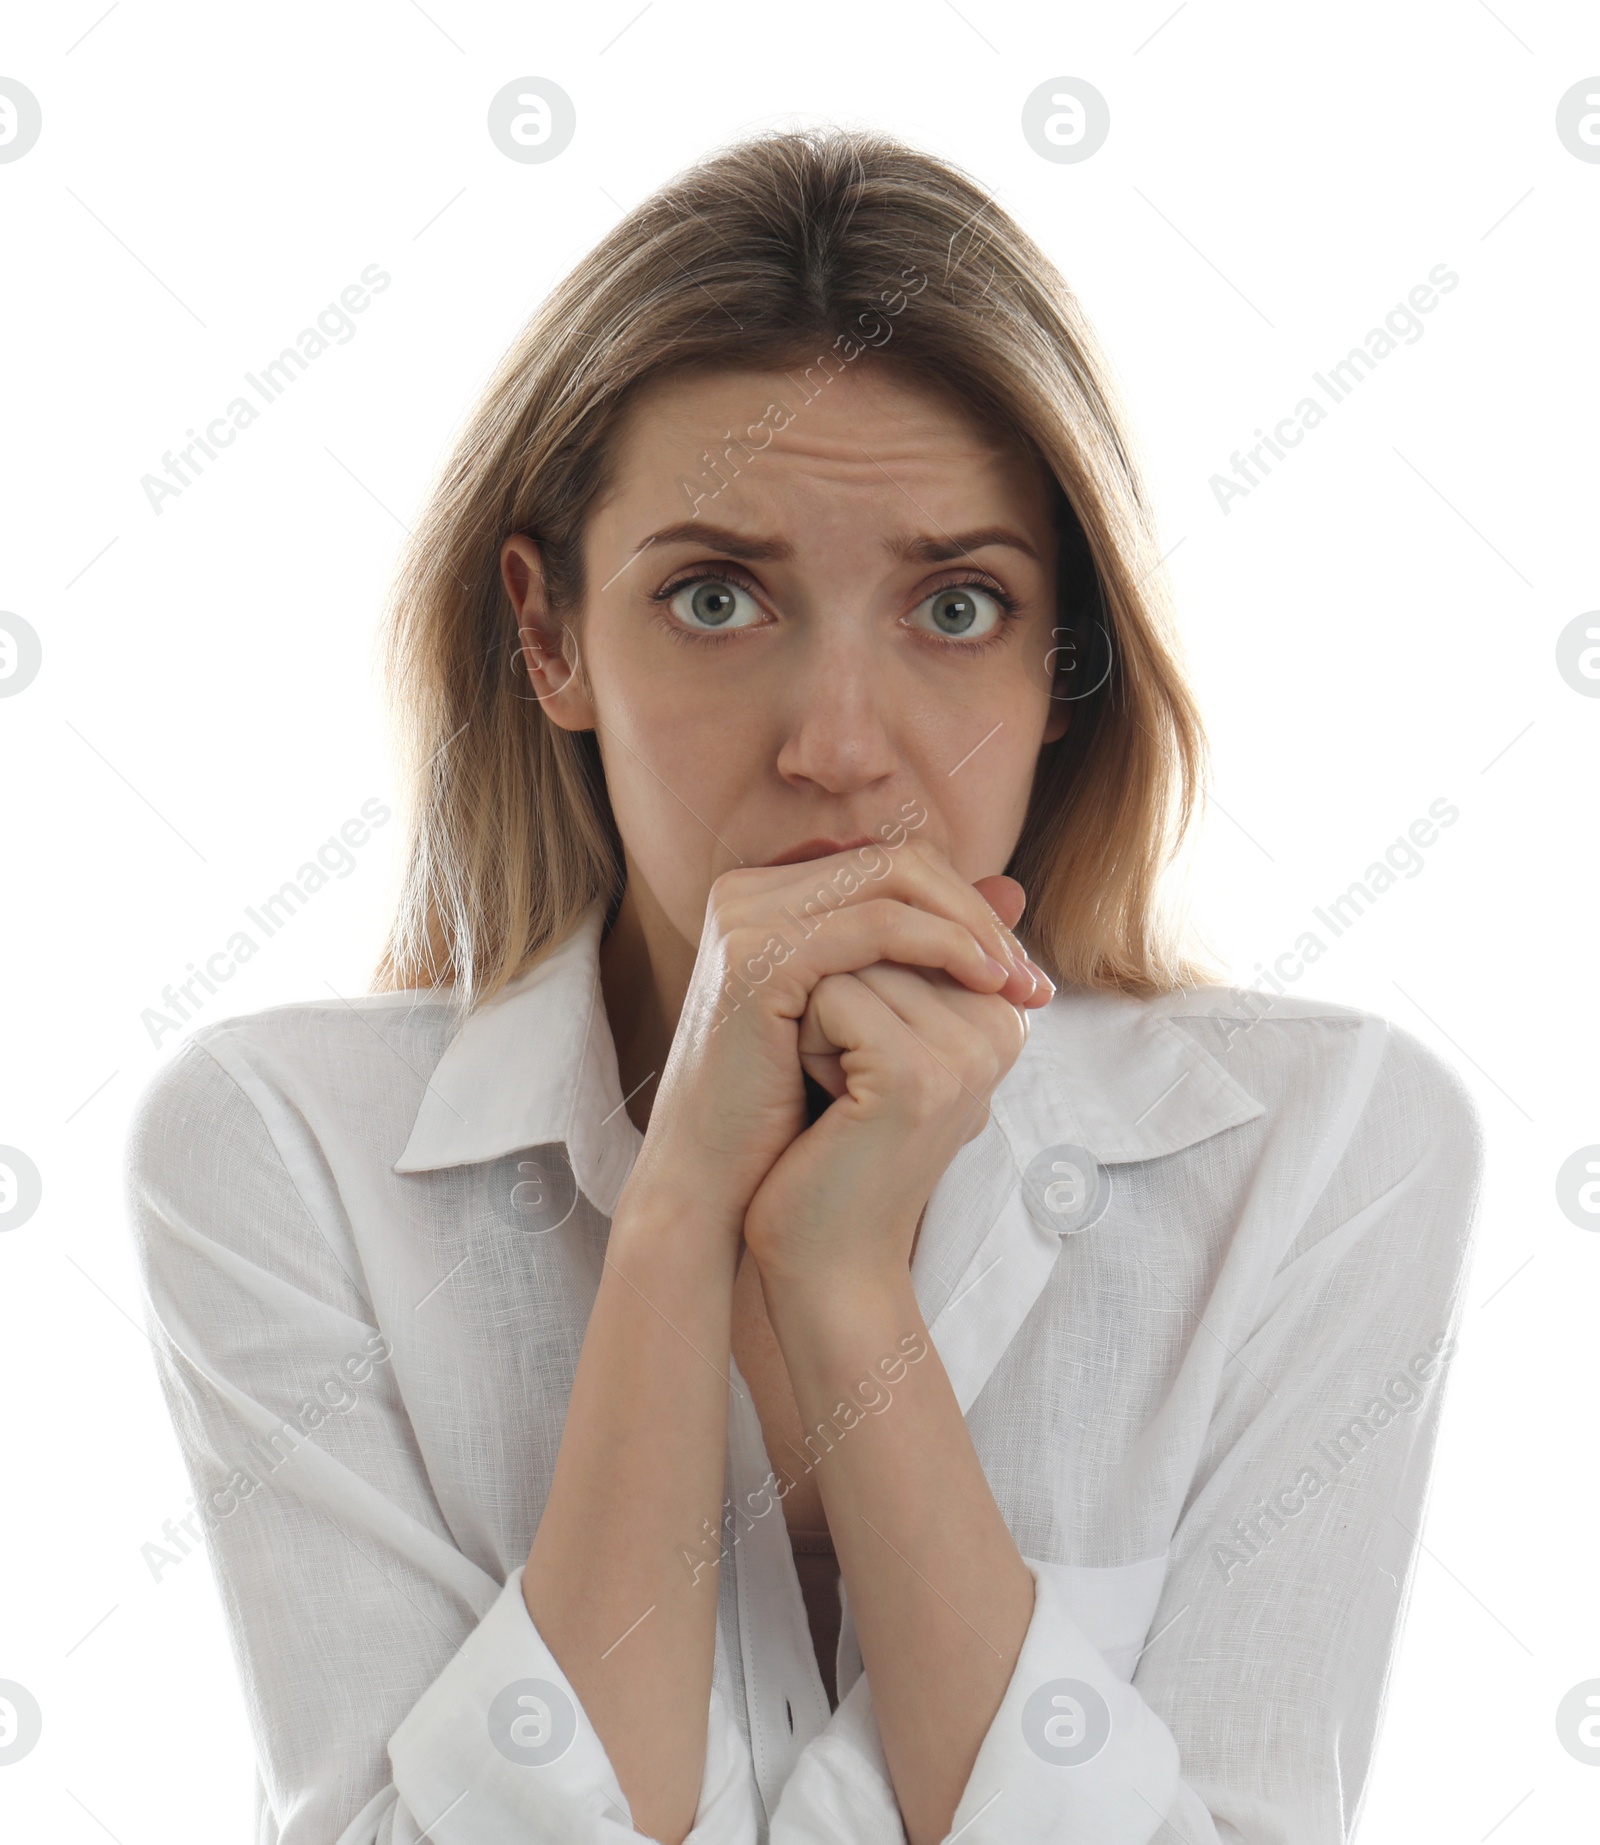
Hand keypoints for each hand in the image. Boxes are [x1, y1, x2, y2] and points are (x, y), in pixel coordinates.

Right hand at [617, 831, 1050, 1243]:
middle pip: (898, 860)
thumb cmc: (786, 1107)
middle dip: (975, 912)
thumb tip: (1014, 889)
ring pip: (893, 877)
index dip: (962, 904)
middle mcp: (750, 890)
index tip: (1018, 968)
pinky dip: (941, 945)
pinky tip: (981, 984)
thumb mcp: (869, 1017)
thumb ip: (926, 949)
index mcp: (769, 896)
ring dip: (970, 926)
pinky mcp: (757, 953)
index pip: (891, 864)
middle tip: (1028, 977)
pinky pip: (875, 924)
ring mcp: (748, 915)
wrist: (716, 1177)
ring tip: (1013, 982)